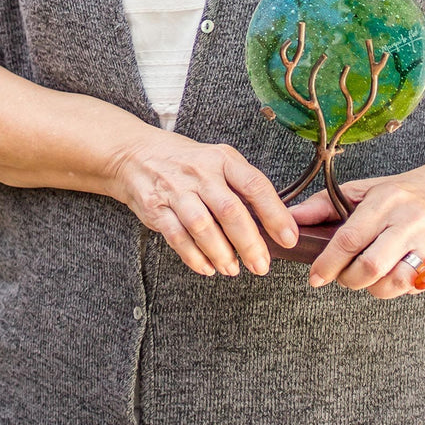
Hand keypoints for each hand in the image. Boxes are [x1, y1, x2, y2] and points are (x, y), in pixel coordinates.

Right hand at [109, 127, 298, 277]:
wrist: (136, 155)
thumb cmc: (186, 162)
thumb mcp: (217, 161)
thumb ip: (241, 188)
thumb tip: (273, 224)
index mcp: (223, 159)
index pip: (255, 185)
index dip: (275, 214)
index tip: (289, 239)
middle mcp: (200, 172)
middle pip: (229, 210)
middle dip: (249, 243)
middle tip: (261, 265)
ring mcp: (176, 189)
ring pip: (202, 226)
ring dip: (221, 253)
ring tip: (233, 269)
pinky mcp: (156, 207)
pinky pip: (177, 236)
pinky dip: (194, 256)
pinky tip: (207, 267)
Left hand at [287, 143, 424, 297]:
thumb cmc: (402, 192)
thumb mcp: (364, 189)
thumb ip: (325, 204)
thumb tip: (292, 218)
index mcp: (386, 202)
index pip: (350, 239)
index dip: (328, 263)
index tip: (315, 277)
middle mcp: (412, 222)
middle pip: (372, 266)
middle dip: (349, 279)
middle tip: (343, 277)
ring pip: (396, 283)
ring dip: (374, 288)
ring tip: (368, 276)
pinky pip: (417, 287)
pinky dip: (400, 287)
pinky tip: (393, 272)